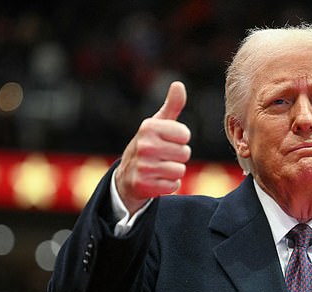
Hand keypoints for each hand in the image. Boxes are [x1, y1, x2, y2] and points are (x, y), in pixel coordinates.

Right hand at [115, 81, 190, 214]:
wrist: (127, 175)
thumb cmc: (149, 145)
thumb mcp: (158, 124)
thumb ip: (172, 105)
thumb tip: (178, 84)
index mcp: (148, 127)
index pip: (185, 135)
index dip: (180, 139)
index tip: (167, 140)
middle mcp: (144, 145)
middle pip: (185, 153)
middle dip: (178, 156)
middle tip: (163, 156)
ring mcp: (142, 166)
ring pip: (180, 170)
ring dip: (174, 171)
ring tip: (160, 167)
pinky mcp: (144, 185)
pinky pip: (174, 185)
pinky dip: (169, 184)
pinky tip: (157, 179)